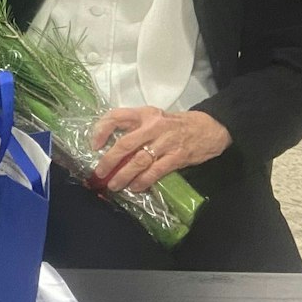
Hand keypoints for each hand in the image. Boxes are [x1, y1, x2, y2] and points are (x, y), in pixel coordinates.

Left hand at [89, 107, 230, 193]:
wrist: (207, 128)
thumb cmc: (174, 124)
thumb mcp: (153, 117)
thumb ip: (135, 128)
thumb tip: (110, 147)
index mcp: (144, 114)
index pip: (116, 116)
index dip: (101, 130)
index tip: (94, 145)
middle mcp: (153, 126)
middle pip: (125, 144)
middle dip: (109, 161)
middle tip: (99, 173)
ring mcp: (165, 142)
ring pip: (138, 161)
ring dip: (123, 175)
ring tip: (114, 185)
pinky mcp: (176, 157)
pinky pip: (155, 171)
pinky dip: (142, 181)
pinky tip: (135, 188)